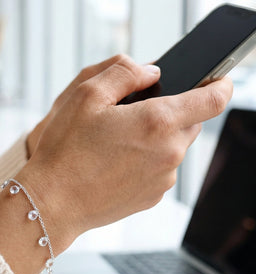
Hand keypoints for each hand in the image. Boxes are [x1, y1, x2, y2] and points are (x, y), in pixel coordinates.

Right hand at [18, 54, 232, 253]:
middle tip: (136, 113)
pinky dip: (147, 160)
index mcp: (158, 121)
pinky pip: (160, 169)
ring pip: (174, 147)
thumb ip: (125, 72)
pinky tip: (116, 163)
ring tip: (118, 142)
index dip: (220, 83)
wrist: (54, 201)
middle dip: (173, 111)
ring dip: (157, 138)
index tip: (219, 78)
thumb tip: (151, 72)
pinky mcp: (152, 197)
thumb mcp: (87, 94)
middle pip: (191, 122)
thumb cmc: (66, 149)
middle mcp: (168, 153)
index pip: (213, 99)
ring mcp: (162, 179)